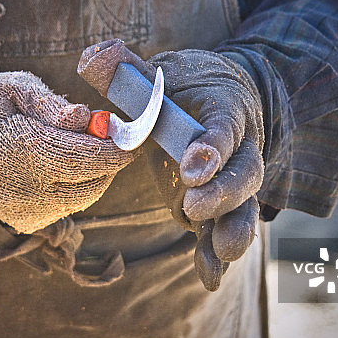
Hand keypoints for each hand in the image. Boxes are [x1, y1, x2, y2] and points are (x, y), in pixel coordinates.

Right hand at [0, 71, 134, 233]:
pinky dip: (74, 187)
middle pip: (95, 181)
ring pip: (84, 197)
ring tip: (77, 146)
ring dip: (93, 173)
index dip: (121, 147)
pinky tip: (57, 167)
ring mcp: (25, 210)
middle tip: (105, 132)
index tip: (136, 133)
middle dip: (108, 158)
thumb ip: (53, 105)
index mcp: (25, 150)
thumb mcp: (12, 87)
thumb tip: (89, 119)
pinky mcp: (22, 221)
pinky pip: (65, 207)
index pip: (92, 157)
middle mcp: (27, 188)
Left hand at [147, 49, 264, 290]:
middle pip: (245, 172)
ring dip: (233, 229)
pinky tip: (210, 278)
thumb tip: (91, 58)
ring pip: (243, 207)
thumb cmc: (183, 84)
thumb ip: (126, 69)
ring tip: (219, 252)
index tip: (193, 165)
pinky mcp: (216, 204)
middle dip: (223, 193)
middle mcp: (238, 147)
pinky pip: (221, 229)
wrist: (215, 98)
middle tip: (193, 206)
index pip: (226, 127)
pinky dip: (216, 254)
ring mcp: (229, 179)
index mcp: (225, 108)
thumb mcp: (158, 70)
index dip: (213, 147)